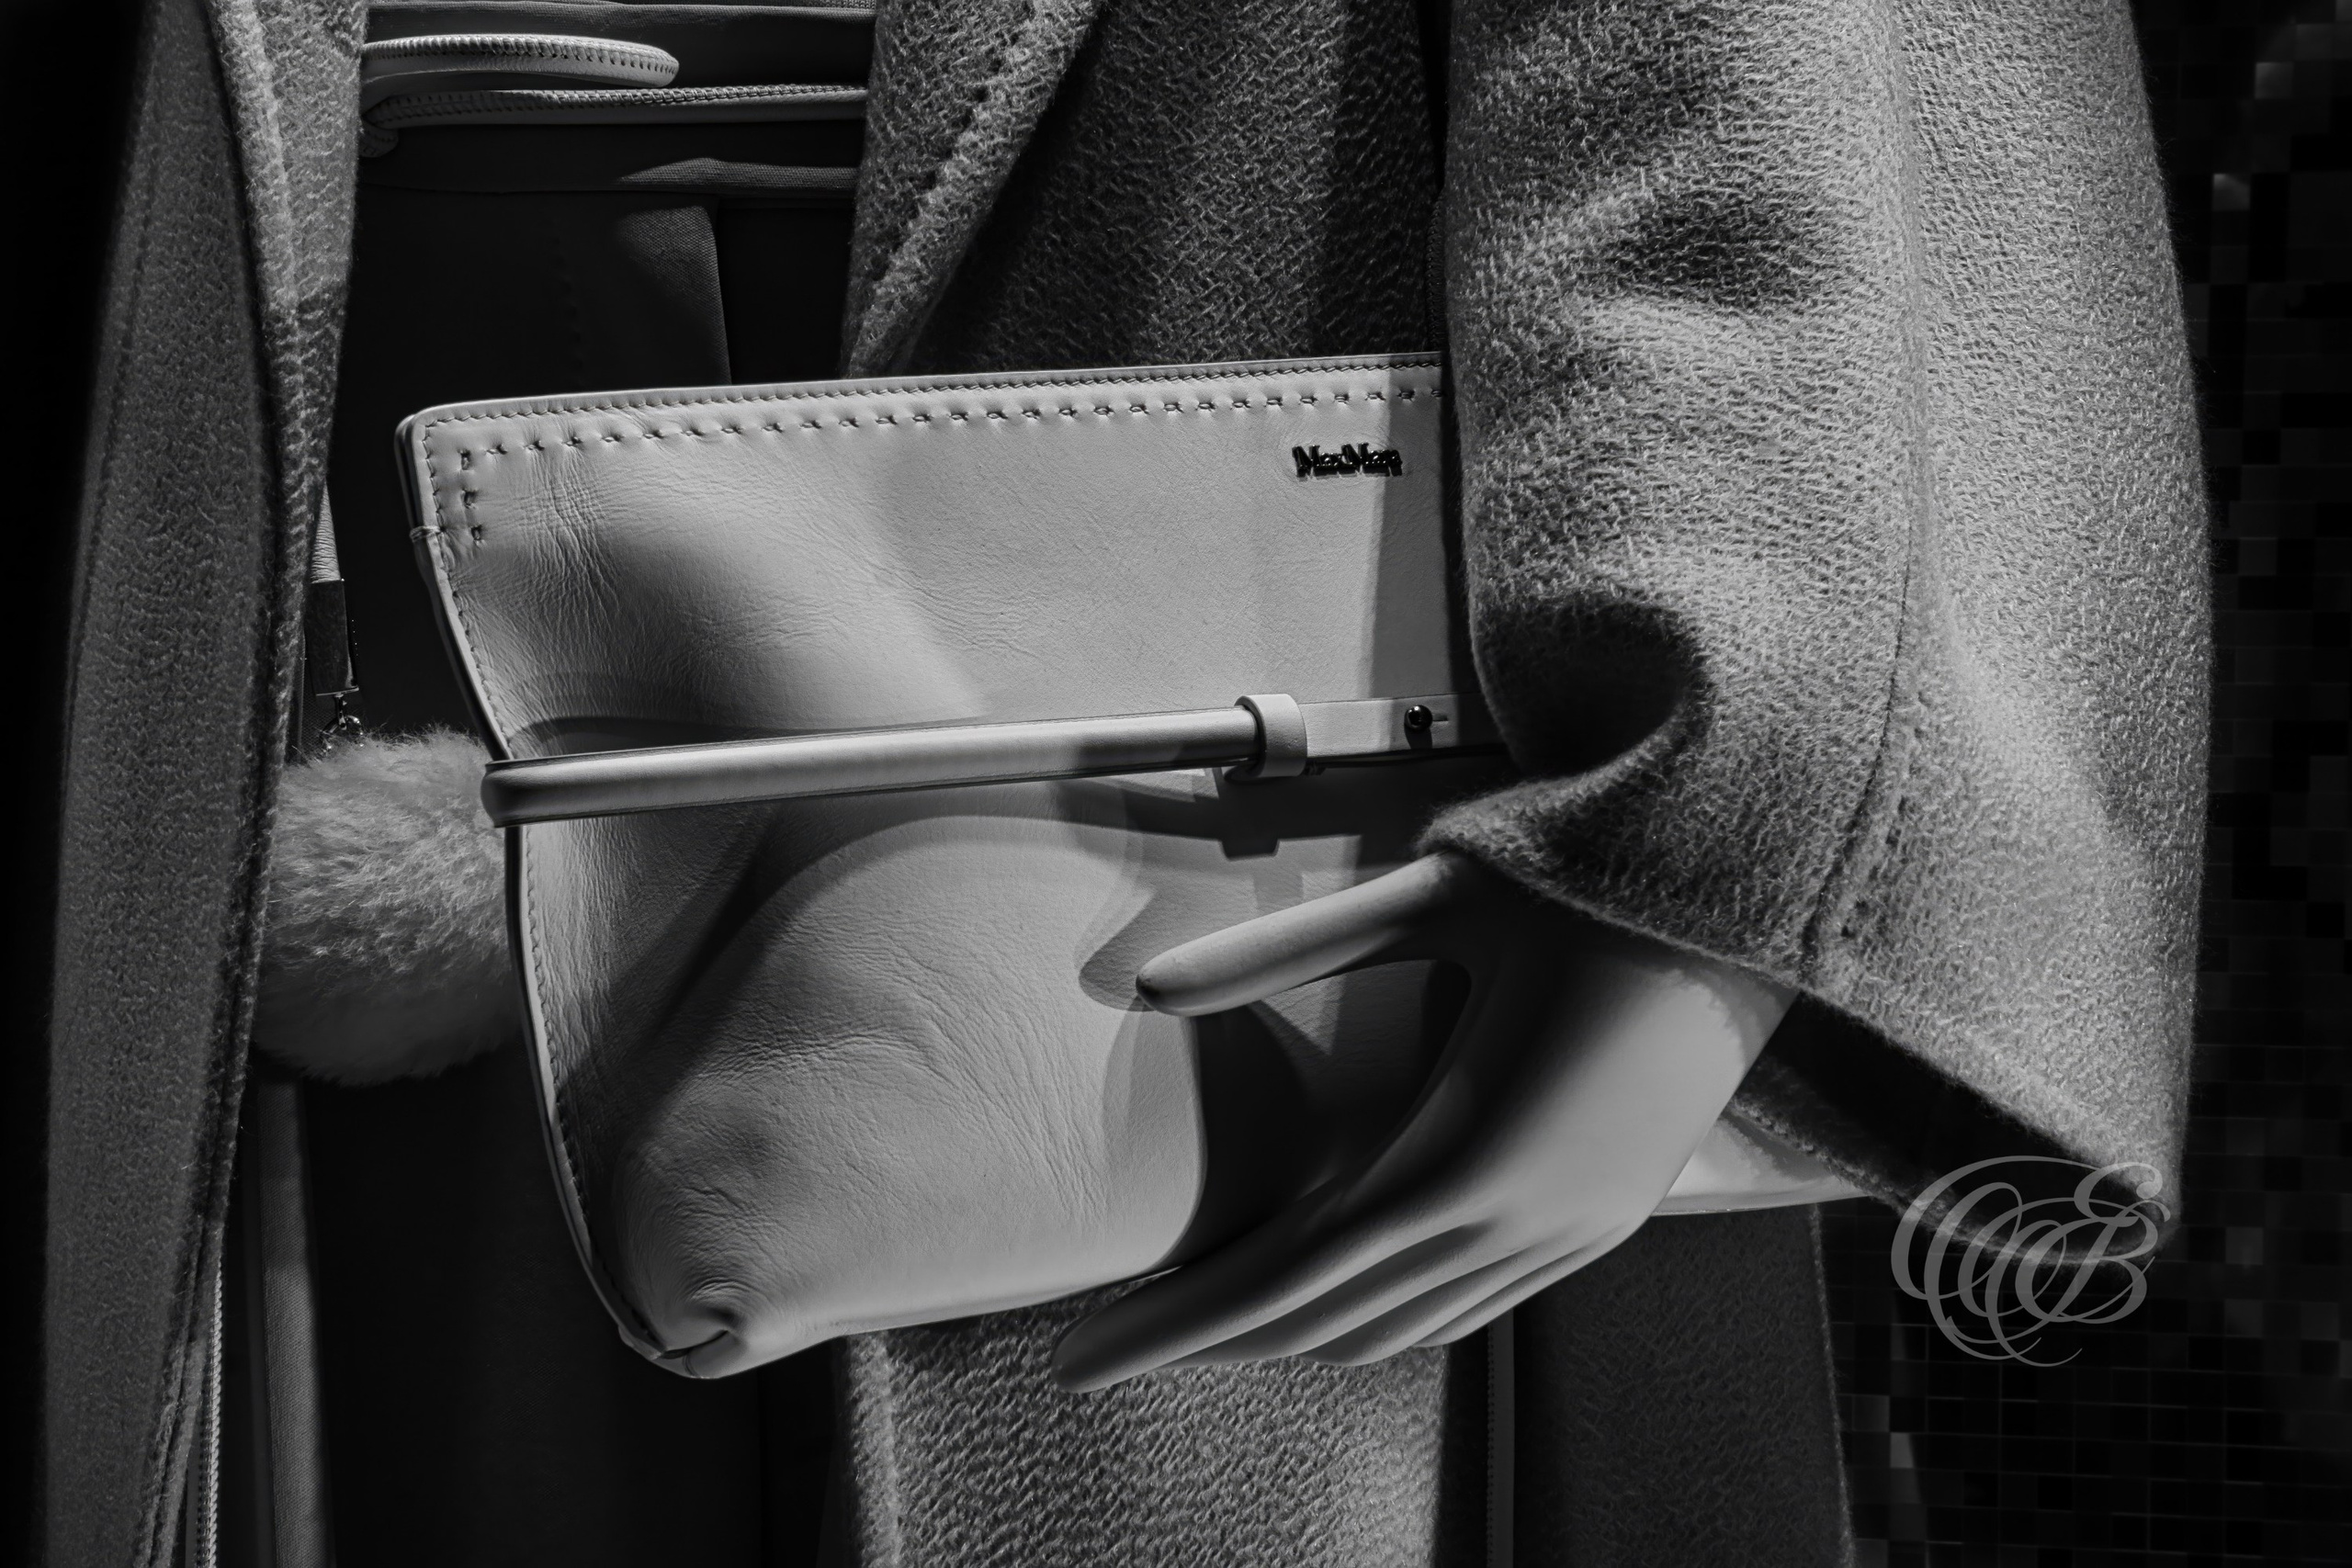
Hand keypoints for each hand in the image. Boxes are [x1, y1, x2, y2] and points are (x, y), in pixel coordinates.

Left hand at [1051, 851, 1794, 1390]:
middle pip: (1335, 1322)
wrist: (1752, 888)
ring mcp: (1574, 1233)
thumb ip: (1283, 950)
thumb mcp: (1429, 901)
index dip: (1176, 1328)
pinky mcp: (1606, 1219)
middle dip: (1216, 1338)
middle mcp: (1522, 1222)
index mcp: (1466, 1156)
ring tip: (1208, 1315)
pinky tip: (1340, 1288)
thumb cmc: (1584, 880)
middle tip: (1114, 1340)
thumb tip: (1146, 983)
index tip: (1080, 1359)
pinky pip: (1473, 1306)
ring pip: (1407, 1329)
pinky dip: (1383, 1315)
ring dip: (1298, 1334)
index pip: (1287, 1279)